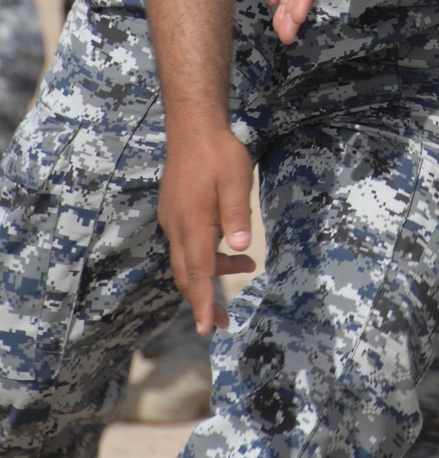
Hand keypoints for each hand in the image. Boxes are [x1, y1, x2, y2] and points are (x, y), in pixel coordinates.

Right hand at [157, 123, 255, 334]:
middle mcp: (178, 227)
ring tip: (245, 267)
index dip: (201, 302)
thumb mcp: (237, 180)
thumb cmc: (218, 153)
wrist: (192, 128)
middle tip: (221, 322)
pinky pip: (187, 245)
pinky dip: (205, 255)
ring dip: (209, 274)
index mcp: (193, 223)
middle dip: (202, 301)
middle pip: (187, 275)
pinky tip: (228, 246)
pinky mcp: (175, 213)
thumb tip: (240, 247)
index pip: (197, 272)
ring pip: (187, 260)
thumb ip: (237, 214)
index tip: (205, 329)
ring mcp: (173, 220)